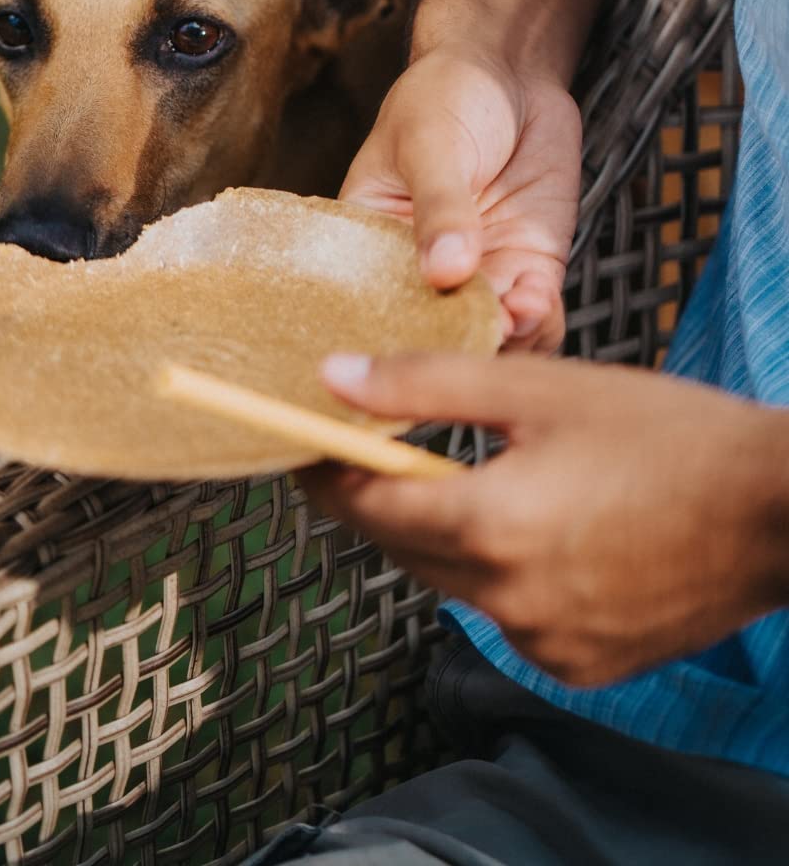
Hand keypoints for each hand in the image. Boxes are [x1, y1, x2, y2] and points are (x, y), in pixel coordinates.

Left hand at [300, 352, 788, 685]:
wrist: (785, 512)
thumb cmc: (671, 438)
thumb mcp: (541, 391)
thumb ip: (425, 385)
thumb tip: (333, 379)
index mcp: (491, 526)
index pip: (363, 506)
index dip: (323, 473)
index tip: (301, 447)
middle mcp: (507, 599)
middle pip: (402, 545)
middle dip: (384, 499)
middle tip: (387, 451)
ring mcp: (543, 641)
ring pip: (451, 580)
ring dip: (444, 534)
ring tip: (484, 481)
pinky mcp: (577, 664)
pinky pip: (503, 614)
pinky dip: (500, 574)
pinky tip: (543, 534)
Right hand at [342, 46, 580, 351]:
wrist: (510, 68)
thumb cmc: (444, 95)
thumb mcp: (428, 144)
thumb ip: (439, 206)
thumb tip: (445, 270)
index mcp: (373, 247)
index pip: (373, 305)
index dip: (391, 334)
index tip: (413, 342)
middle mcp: (421, 272)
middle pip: (432, 330)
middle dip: (456, 340)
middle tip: (475, 330)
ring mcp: (478, 272)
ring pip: (487, 331)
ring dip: (502, 336)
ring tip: (513, 314)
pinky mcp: (528, 264)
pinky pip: (533, 312)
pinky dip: (539, 318)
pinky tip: (538, 299)